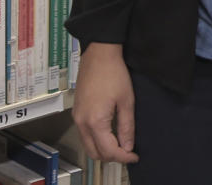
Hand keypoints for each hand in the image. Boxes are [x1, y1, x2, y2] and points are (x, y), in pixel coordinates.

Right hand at [74, 43, 138, 164]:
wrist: (98, 55)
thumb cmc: (114, 74)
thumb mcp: (126, 101)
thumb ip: (126, 126)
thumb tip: (128, 146)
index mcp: (95, 122)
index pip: (108, 150)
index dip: (123, 157)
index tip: (135, 156)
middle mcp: (82, 124)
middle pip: (94, 153)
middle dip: (112, 157)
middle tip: (128, 153)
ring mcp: (76, 118)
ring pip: (87, 146)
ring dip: (103, 150)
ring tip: (121, 146)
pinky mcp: (76, 113)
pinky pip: (84, 135)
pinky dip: (96, 141)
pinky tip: (109, 135)